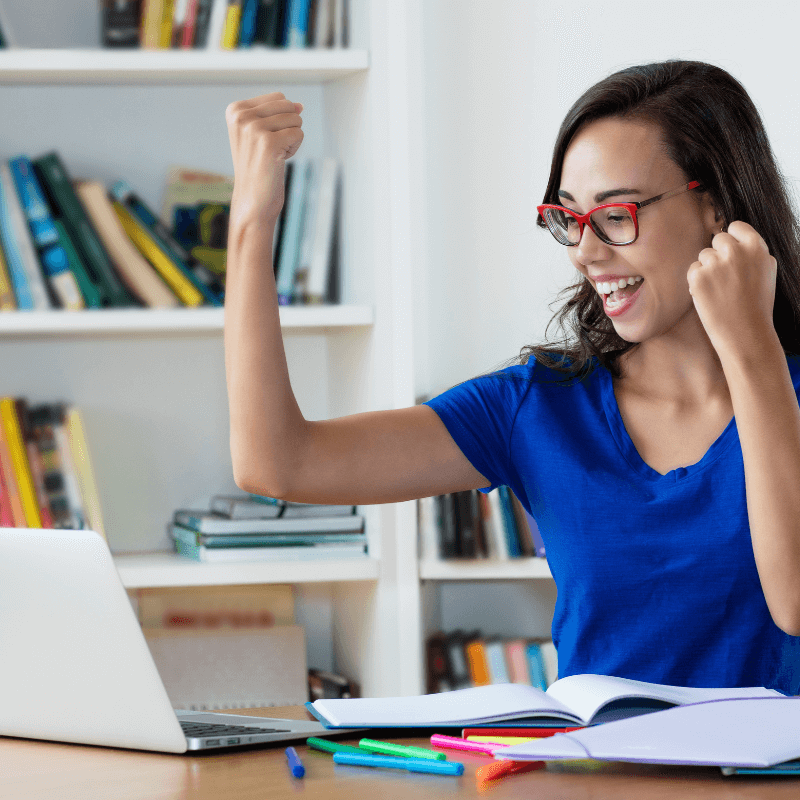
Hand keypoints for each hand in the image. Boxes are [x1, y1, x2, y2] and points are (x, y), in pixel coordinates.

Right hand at [225, 92, 303, 226]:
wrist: (252, 199)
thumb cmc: (258, 167)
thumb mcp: (261, 133)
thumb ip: (278, 114)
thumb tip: (300, 105)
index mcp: (235, 110)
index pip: (278, 98)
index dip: (280, 120)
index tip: (264, 140)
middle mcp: (241, 116)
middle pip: (288, 106)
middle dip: (288, 128)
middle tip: (270, 149)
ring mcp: (254, 129)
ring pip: (295, 119)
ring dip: (290, 140)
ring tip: (273, 155)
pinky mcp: (268, 142)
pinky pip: (299, 134)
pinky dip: (294, 149)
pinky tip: (278, 161)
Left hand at [686, 220, 777, 358]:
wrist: (745, 332)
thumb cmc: (756, 304)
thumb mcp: (767, 271)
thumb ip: (753, 252)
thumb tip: (737, 238)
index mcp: (756, 247)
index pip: (736, 227)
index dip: (732, 239)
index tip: (731, 252)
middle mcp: (735, 251)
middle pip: (718, 239)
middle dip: (719, 254)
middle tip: (726, 276)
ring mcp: (715, 264)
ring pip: (704, 255)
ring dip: (708, 268)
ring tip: (721, 289)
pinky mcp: (698, 277)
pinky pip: (693, 270)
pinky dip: (697, 281)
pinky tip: (710, 295)